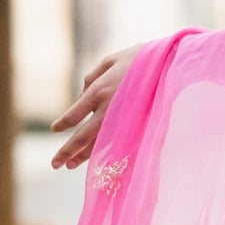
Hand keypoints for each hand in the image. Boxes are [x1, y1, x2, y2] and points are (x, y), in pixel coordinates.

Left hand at [50, 47, 140, 168]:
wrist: (170, 65)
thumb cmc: (139, 59)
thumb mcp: (110, 61)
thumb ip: (91, 78)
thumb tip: (82, 95)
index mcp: (98, 91)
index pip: (74, 114)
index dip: (63, 124)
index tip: (56, 130)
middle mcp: (107, 110)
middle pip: (82, 136)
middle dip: (67, 151)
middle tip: (54, 164)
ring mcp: (123, 121)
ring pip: (98, 144)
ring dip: (83, 156)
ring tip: (70, 166)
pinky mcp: (136, 126)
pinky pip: (116, 143)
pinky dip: (104, 152)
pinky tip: (97, 160)